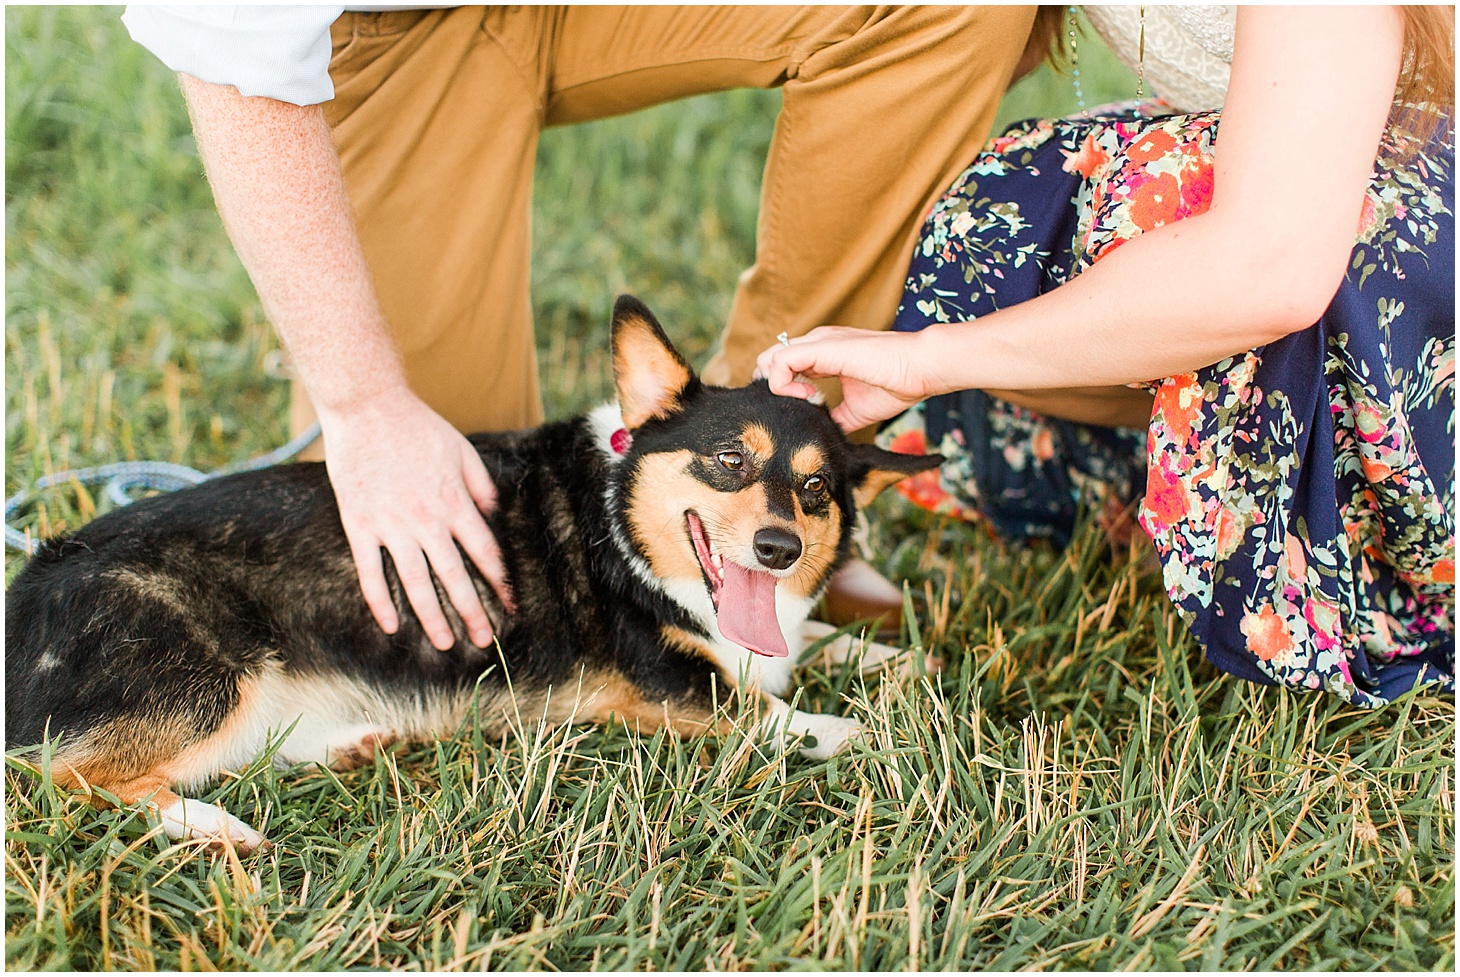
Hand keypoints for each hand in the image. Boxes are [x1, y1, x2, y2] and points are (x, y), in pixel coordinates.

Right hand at [318, 389, 512, 649]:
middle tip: (484, 640)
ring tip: (445, 643)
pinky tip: (391, 625)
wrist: (368, 408)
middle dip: (472, 611)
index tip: (512, 605)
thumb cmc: (418, 427)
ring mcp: (391, 525)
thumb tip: (495, 516)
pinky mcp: (360, 525)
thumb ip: (481, 487)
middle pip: (454, 576)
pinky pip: (370, 572)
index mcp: (455, 503)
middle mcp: (427, 520)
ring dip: (432, 617)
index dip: (500, 582)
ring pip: (415, 582)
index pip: (485, 552)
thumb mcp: (463, 451)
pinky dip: (380, 601)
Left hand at [755, 327, 937, 431]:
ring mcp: (817, 342)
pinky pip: (780, 363)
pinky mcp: (821, 347)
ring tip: (805, 403)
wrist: (919, 370)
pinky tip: (808, 398)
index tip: (801, 412)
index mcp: (823, 354)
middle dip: (772, 390)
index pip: (783, 366)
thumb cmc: (895, 385)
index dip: (781, 392)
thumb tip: (822, 435)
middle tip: (794, 410)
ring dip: (777, 388)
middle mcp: (816, 343)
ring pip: (769, 359)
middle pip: (769, 361)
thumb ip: (834, 416)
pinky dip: (783, 386)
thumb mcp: (854, 409)